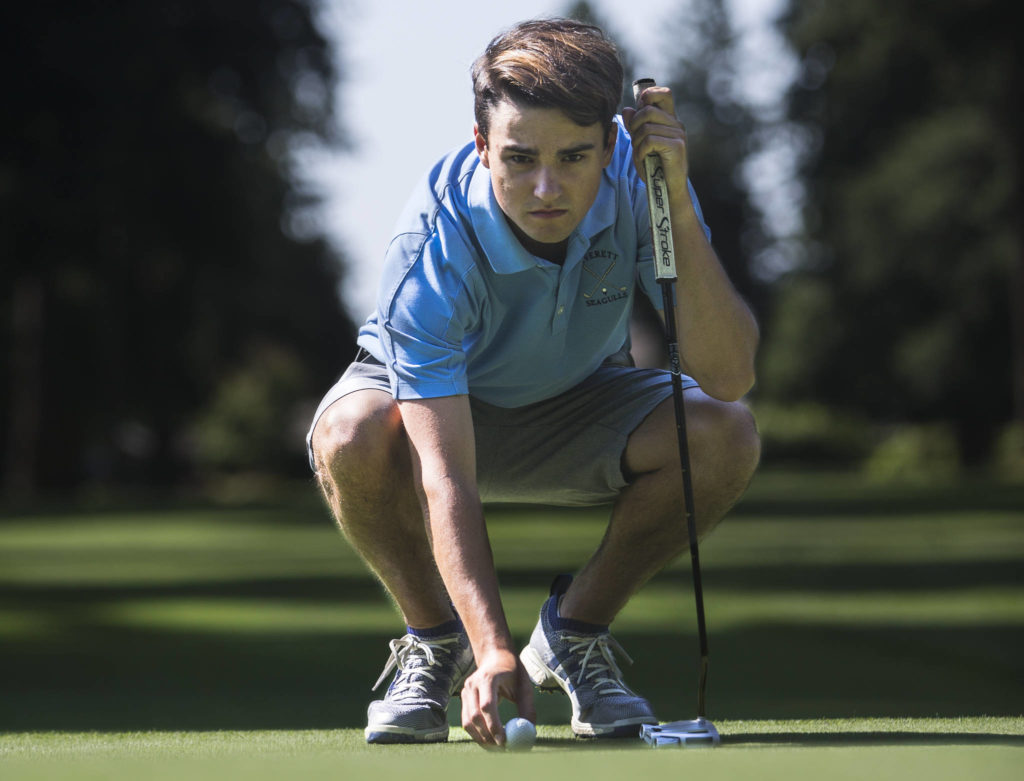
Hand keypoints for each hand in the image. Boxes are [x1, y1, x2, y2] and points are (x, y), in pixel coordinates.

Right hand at [460, 648, 536, 748]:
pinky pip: (466, 720)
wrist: (495, 657)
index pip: (487, 705)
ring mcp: (465, 691)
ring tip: (497, 747)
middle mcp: (472, 684)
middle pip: (475, 716)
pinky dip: (477, 733)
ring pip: (468, 721)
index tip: (505, 741)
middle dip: (488, 736)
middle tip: (502, 749)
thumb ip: (527, 708)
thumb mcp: (524, 687)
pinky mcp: (463, 698)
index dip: (495, 725)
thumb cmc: (513, 672)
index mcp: (488, 678)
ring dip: (481, 738)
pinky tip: (489, 739)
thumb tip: (529, 732)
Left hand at [621, 85, 689, 202]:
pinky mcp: (677, 146)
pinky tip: (643, 159)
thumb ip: (635, 127)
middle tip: (635, 142)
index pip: (663, 94)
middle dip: (634, 126)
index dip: (648, 96)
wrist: (667, 190)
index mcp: (669, 120)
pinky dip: (641, 150)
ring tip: (639, 153)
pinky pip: (650, 139)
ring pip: (646, 126)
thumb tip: (628, 109)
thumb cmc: (654, 168)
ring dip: (636, 141)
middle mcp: (676, 124)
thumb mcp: (640, 144)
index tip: (638, 111)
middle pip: (648, 110)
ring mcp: (678, 134)